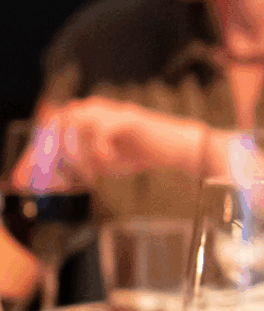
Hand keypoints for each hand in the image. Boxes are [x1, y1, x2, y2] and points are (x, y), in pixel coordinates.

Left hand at [12, 97, 204, 191]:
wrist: (174, 148)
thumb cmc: (137, 153)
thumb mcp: (98, 165)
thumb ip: (72, 170)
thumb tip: (46, 184)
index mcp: (79, 117)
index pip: (45, 134)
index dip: (32, 158)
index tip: (23, 181)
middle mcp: (89, 108)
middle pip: (55, 126)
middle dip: (50, 157)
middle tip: (56, 182)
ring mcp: (109, 111)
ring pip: (75, 125)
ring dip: (77, 155)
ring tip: (89, 176)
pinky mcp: (127, 118)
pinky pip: (102, 130)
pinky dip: (99, 149)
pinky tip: (107, 163)